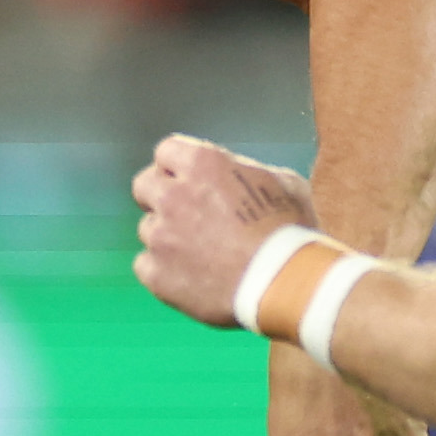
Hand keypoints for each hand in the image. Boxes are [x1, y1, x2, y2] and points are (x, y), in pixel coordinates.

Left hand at [127, 132, 314, 327]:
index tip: (187, 180)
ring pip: (148, 229)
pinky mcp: (156, 274)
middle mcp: (173, 195)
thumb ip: (248, 173)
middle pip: (143, 185)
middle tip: (182, 213)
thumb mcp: (284, 184)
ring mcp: (161, 236)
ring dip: (167, 238)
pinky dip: (164, 271)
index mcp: (203, 164)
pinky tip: (192, 277)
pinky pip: (145, 266)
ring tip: (202, 255)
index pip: (167, 151)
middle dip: (158, 195)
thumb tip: (240, 175)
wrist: (285, 284)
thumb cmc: (292, 232)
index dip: (177, 166)